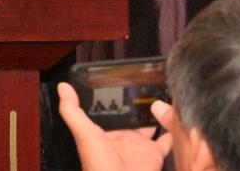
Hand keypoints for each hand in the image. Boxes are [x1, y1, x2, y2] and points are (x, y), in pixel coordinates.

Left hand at [57, 82, 171, 170]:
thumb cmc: (98, 164)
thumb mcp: (83, 133)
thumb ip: (72, 111)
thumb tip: (62, 87)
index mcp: (105, 132)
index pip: (111, 110)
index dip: (115, 97)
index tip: (122, 78)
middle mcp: (123, 137)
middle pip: (132, 117)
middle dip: (138, 103)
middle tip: (147, 81)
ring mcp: (140, 146)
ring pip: (150, 126)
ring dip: (155, 113)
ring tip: (163, 93)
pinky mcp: (155, 154)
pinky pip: (167, 140)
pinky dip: (172, 129)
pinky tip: (177, 115)